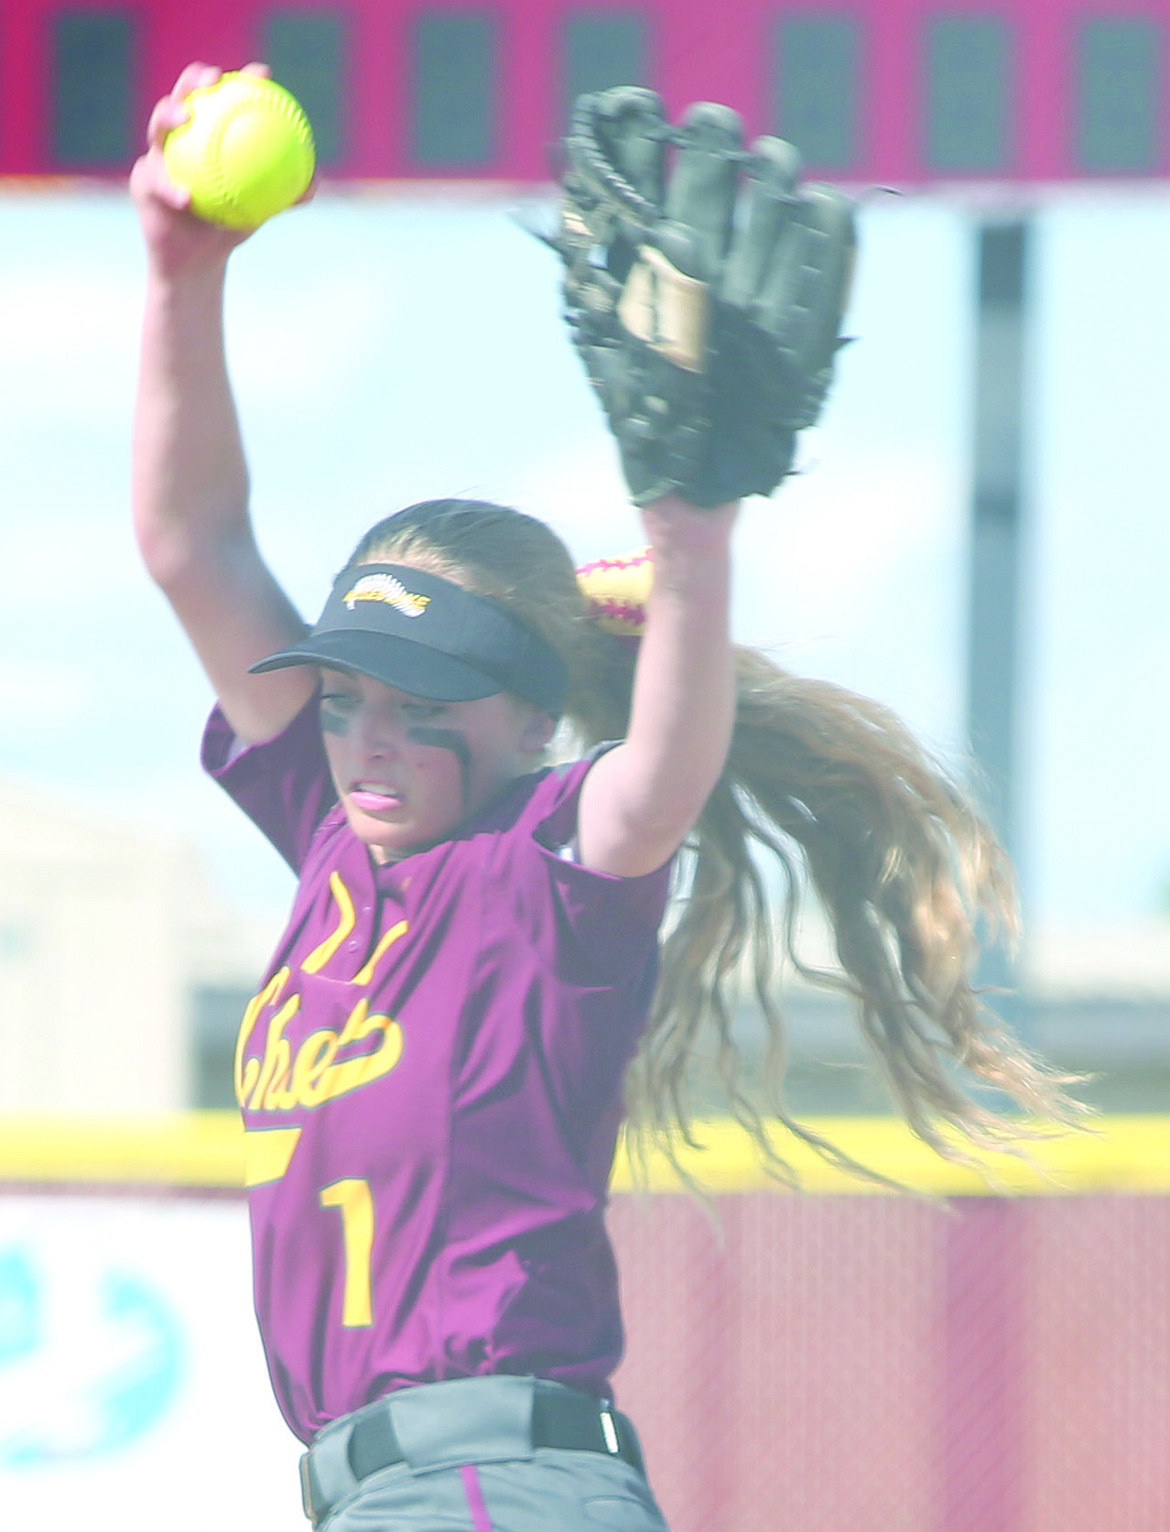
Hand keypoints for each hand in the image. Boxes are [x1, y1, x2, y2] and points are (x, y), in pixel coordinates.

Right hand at [129, 62, 314, 275]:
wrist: (199, 259)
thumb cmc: (231, 226)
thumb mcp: (262, 209)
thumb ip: (286, 194)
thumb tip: (316, 178)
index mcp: (209, 135)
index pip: (225, 99)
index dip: (242, 80)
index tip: (263, 74)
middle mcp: (181, 137)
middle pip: (184, 95)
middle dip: (195, 79)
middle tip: (213, 78)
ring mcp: (158, 156)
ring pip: (158, 126)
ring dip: (169, 115)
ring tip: (184, 116)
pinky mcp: (143, 181)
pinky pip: (157, 181)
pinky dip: (172, 188)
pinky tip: (187, 196)